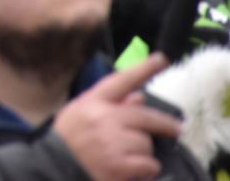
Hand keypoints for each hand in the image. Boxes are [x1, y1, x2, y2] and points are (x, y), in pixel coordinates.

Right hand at [52, 53, 181, 180]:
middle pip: (145, 115)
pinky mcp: (119, 165)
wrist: (54, 167)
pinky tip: (134, 170)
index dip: (143, 68)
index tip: (161, 59)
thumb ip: (110, 104)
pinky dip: (146, 169)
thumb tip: (139, 97)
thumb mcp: (81, 114)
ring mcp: (111, 141)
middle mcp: (103, 118)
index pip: (122, 80)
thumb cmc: (68, 140)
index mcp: (93, 102)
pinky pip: (149, 164)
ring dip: (143, 152)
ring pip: (146, 142)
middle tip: (175, 129)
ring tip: (128, 156)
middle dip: (165, 124)